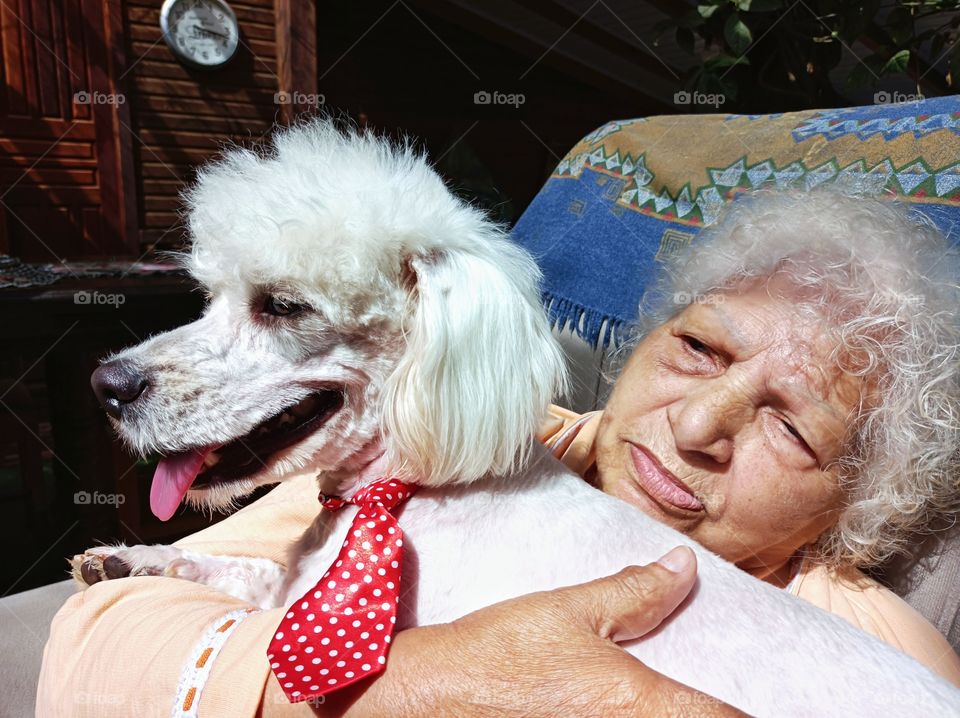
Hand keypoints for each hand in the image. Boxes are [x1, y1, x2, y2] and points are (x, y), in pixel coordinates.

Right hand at [305, 546, 745, 716]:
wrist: (429, 701)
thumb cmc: (497, 654)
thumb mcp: (569, 611)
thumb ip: (634, 591)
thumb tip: (685, 567)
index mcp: (639, 704)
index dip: (752, 713)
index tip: (774, 701)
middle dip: (716, 711)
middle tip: (713, 692)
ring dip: (684, 711)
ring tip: (683, 695)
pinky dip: (644, 716)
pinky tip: (629, 706)